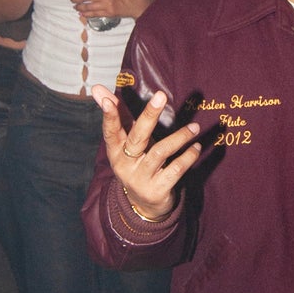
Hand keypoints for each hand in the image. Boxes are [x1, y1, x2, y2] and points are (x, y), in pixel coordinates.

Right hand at [91, 85, 201, 220]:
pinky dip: (187, 157)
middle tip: (161, 95)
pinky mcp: (157, 189)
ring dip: (179, 137)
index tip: (109, 100)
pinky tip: (195, 147)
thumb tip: (97, 87)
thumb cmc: (135, 162)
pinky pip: (175, 169)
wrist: (143, 205)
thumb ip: (117, 115)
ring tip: (194, 128)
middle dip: (149, 115)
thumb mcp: (124, 142)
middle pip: (137, 137)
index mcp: (115, 151)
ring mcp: (141, 178)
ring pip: (160, 152)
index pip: (110, 131)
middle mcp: (125, 164)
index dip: (109, 116)